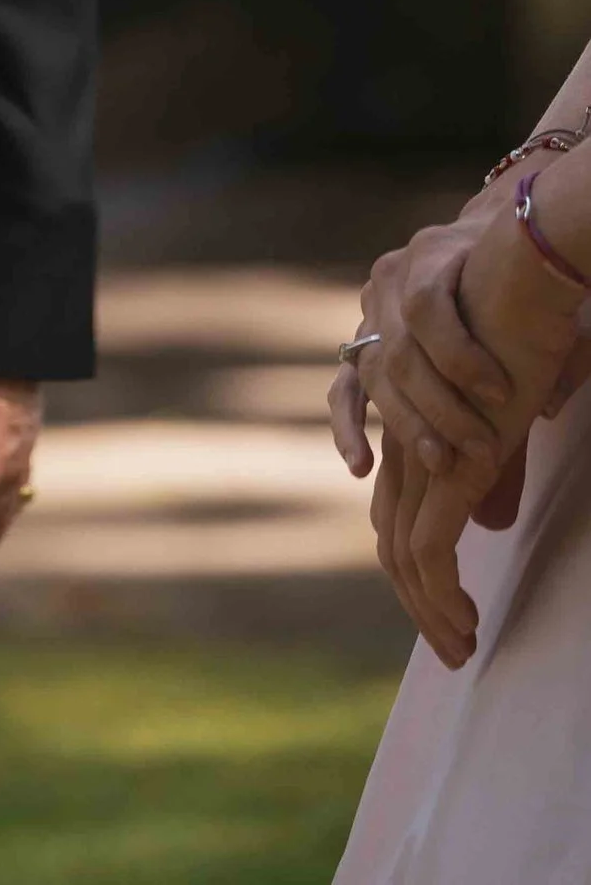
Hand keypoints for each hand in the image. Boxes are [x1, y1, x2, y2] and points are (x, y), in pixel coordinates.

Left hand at [359, 158, 590, 661]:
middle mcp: (406, 429)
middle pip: (390, 532)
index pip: (398, 506)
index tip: (450, 617)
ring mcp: (420, 441)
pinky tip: (466, 615)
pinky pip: (429, 537)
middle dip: (418, 599)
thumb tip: (491, 519)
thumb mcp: (509, 403)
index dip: (415, 566)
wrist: (526, 265)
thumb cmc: (526, 320)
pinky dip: (441, 586)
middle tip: (456, 650)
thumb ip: (492, 458)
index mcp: (416, 413)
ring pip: (402, 545)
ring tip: (464, 642)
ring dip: (431, 605)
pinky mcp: (447, 451)